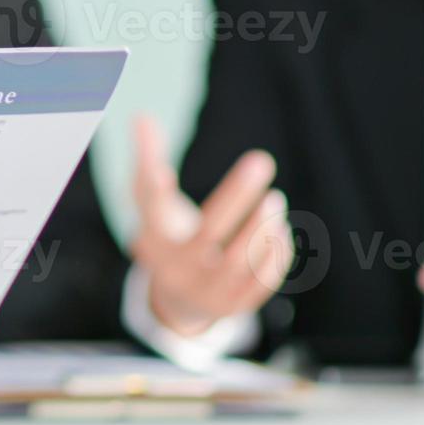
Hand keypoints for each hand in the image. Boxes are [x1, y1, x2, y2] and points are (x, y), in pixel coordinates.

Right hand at [129, 115, 292, 336]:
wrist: (176, 301)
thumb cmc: (165, 236)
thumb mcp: (152, 203)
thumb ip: (148, 160)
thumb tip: (142, 116)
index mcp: (152, 241)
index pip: (153, 211)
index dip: (156, 191)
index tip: (163, 173)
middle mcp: (176, 272)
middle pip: (207, 235)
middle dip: (236, 197)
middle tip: (260, 160)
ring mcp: (205, 294)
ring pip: (239, 262)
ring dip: (261, 228)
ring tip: (275, 200)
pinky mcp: (233, 307)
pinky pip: (259, 284)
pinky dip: (274, 256)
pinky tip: (281, 230)